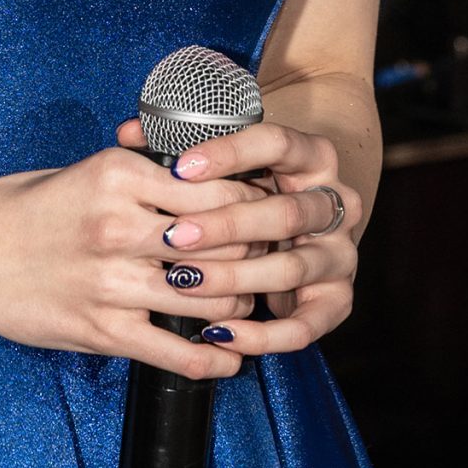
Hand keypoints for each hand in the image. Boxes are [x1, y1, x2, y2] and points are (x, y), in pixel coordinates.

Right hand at [0, 144, 266, 380]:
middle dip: (254, 254)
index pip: (218, 189)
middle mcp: (118, 225)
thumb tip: (216, 182)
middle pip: (223, 243)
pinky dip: (215, 358)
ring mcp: (110, 281)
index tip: (262, 212)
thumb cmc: (27, 206)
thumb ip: (149, 175)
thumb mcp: (90, 170)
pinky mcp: (100, 329)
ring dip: (240, 303)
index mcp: (120, 174)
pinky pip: (176, 351)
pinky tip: (231, 357)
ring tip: (246, 302)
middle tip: (266, 259)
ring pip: (211, 297)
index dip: (252, 203)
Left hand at [113, 113, 363, 357]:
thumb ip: (182, 147)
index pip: (276, 144)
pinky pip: (305, 325)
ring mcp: (340, 254)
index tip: (181, 168)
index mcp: (312, 157)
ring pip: (292, 268)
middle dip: (226, 225)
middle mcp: (336, 203)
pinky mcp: (337, 301)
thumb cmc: (251, 193)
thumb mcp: (228, 165)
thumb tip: (126, 133)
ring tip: (184, 282)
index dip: (229, 154)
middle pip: (286, 212)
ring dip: (235, 278)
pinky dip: (261, 334)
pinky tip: (219, 332)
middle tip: (174, 235)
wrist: (303, 233)